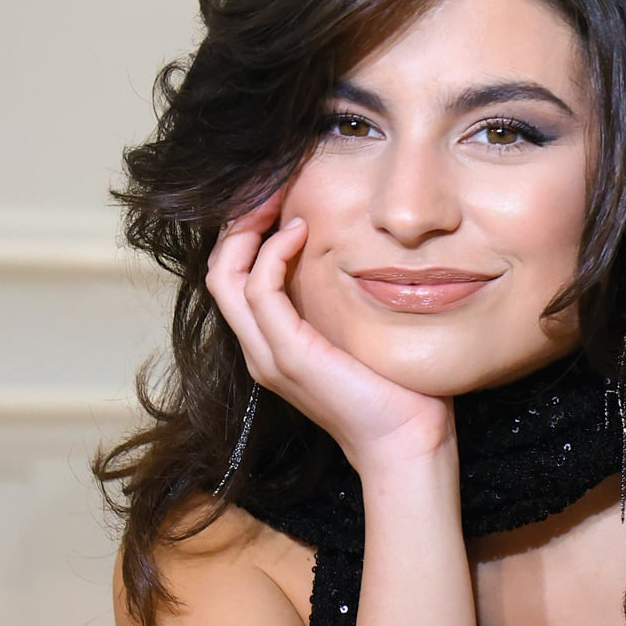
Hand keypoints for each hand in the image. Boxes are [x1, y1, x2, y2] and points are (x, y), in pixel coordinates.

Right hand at [206, 189, 452, 478]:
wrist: (406, 441)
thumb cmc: (397, 390)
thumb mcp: (361, 331)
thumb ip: (342, 298)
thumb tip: (356, 247)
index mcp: (273, 344)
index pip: (236, 275)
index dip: (247, 230)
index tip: (277, 193)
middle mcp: (260, 350)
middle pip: (219, 269)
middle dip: (239, 220)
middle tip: (270, 183)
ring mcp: (269, 355)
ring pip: (225, 275)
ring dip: (247, 228)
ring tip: (278, 197)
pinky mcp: (288, 356)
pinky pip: (259, 290)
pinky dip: (273, 253)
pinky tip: (301, 232)